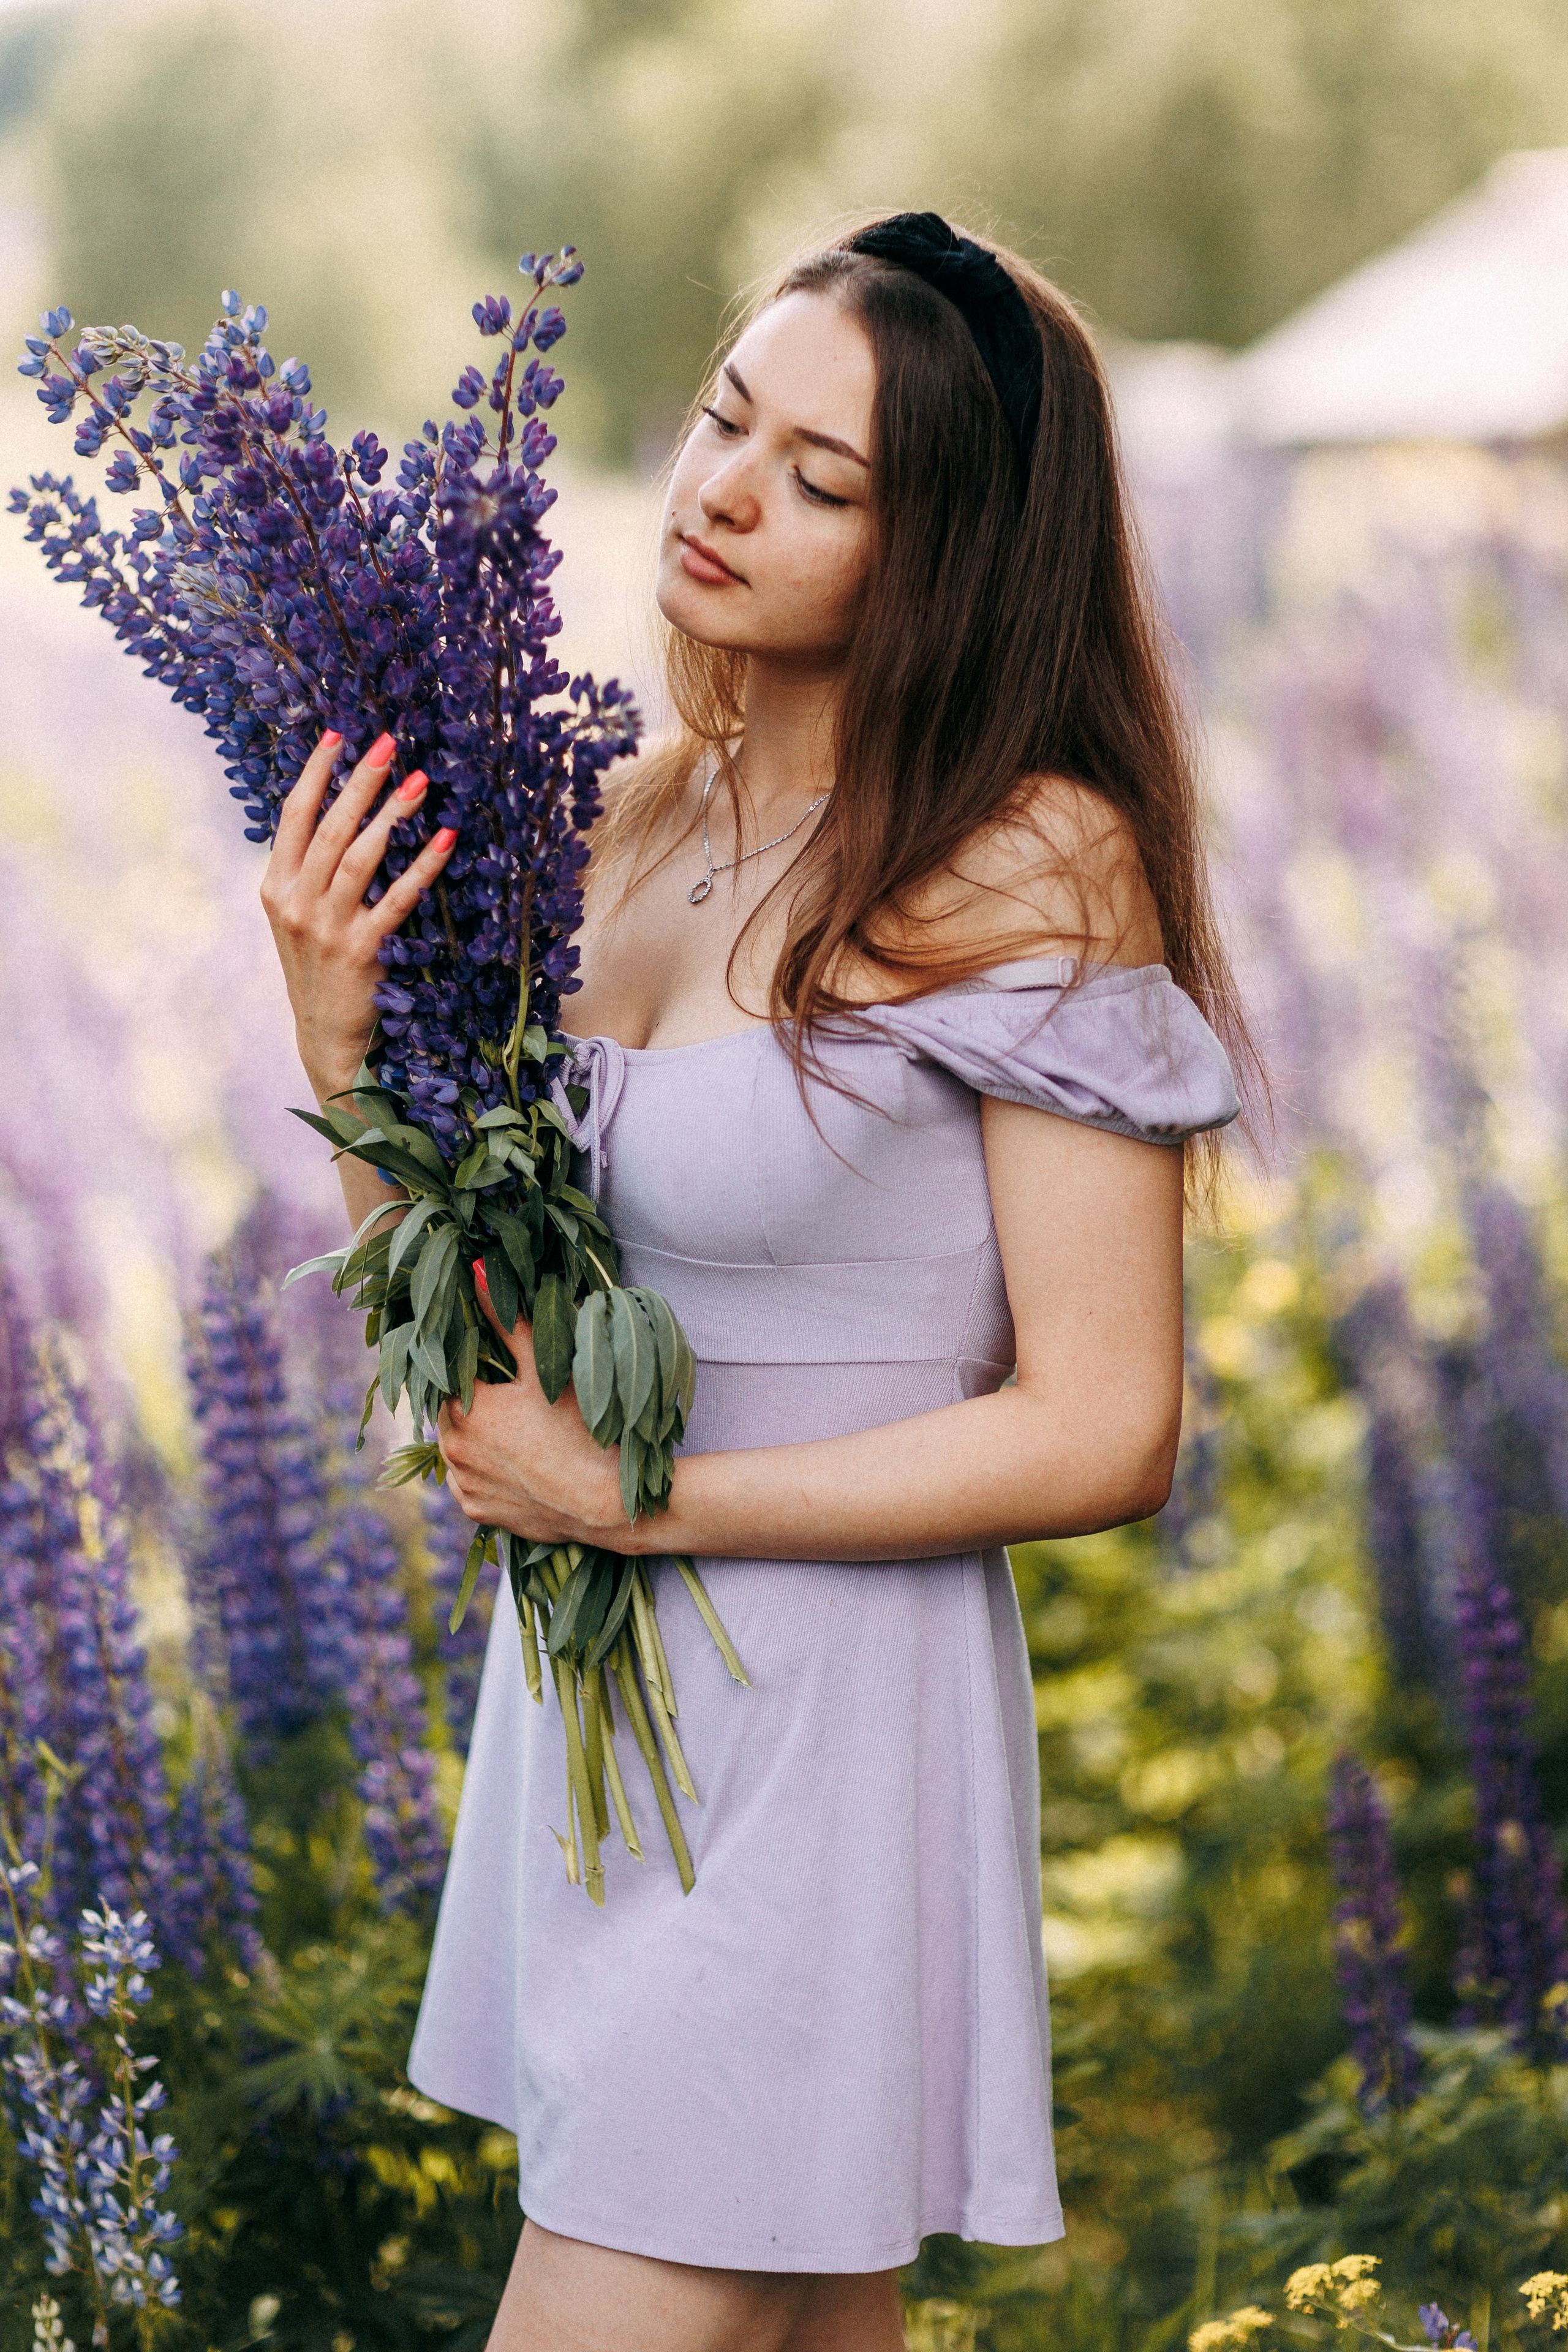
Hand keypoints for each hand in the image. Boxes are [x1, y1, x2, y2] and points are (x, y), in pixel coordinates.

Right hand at [260, 728, 457, 1103]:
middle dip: (360, 780)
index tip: (338, 734)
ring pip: (360, 857)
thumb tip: (342, 812)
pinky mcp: (360, 951)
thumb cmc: (320, 968)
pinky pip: (396, 900)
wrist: (325, 1036)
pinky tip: (444, 842)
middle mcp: (295, 902)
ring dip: (393, 815)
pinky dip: (422, 868)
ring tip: (422, 781)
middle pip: (331, 827)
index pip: (294, 815)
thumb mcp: (299, 917)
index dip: (316, 772)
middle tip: (388, 742)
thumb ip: (310, 871)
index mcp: (275, 886)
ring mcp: (326, 927)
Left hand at [437, 1274, 628, 1547]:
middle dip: (473, 1401)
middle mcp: (453, 1449)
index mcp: (465, 1408)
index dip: (472, 1366)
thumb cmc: (580, 1429)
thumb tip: (476, 1270)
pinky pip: (470, 1484)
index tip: (496, 1365)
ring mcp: (464, 1485)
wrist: (608, 1503)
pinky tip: (516, 1464)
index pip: (449, 1375)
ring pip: (458, 1449)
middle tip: (510, 1396)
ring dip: (475, 1438)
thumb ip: (509, 1320)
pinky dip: (485, 1472)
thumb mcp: (546, 1369)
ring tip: (516, 1431)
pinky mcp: (478, 1512)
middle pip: (451, 1413)